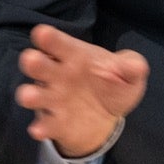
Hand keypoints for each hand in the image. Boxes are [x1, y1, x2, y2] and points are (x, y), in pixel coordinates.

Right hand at [15, 24, 148, 157]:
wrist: (108, 117)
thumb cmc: (114, 84)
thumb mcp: (130, 73)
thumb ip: (132, 66)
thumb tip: (135, 67)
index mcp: (74, 56)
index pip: (59, 44)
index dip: (50, 38)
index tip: (42, 33)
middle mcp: (58, 75)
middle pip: (40, 65)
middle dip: (34, 62)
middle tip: (30, 58)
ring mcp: (54, 100)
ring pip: (36, 95)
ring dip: (31, 95)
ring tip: (28, 96)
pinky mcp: (55, 123)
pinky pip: (45, 124)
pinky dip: (41, 127)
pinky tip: (39, 130)